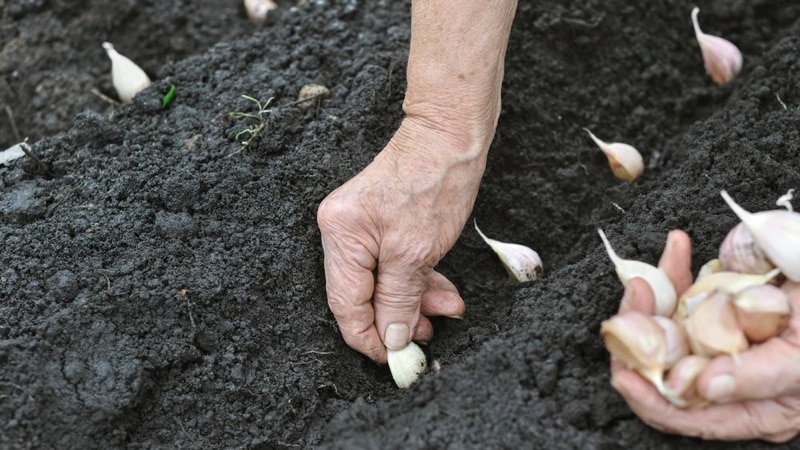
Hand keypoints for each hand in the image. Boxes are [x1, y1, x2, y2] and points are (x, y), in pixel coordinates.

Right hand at [317, 117, 487, 362]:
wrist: (451, 133)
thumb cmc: (435, 181)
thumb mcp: (417, 252)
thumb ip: (399, 300)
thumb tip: (392, 339)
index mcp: (340, 236)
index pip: (345, 305)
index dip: (369, 338)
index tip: (395, 359)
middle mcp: (341, 231)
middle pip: (363, 295)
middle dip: (399, 317)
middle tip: (430, 335)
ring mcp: (359, 225)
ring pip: (382, 281)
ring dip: (415, 299)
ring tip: (447, 308)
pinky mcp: (379, 221)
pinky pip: (392, 262)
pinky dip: (416, 279)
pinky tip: (441, 289)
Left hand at [611, 230, 799, 441]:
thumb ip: (760, 375)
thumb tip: (708, 387)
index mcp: (752, 407)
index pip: (687, 415)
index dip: (650, 399)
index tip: (625, 376)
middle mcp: (726, 377)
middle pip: (662, 368)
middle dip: (639, 336)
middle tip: (634, 304)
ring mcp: (716, 339)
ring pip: (663, 327)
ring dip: (650, 299)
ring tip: (645, 279)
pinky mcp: (716, 305)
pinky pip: (682, 293)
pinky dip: (675, 271)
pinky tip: (678, 247)